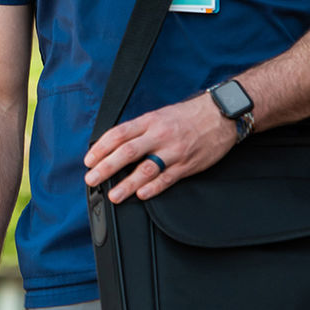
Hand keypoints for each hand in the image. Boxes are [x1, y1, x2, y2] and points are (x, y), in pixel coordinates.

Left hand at [84, 92, 235, 202]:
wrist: (220, 114)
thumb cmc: (187, 116)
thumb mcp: (159, 115)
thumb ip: (139, 129)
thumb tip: (115, 145)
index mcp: (149, 121)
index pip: (118, 134)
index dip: (100, 148)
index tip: (89, 160)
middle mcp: (159, 135)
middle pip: (127, 152)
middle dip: (106, 167)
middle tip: (92, 178)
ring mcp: (173, 151)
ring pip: (146, 169)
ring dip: (127, 184)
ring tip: (114, 194)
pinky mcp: (188, 164)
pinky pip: (167, 178)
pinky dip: (153, 188)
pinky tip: (141, 195)